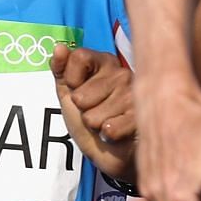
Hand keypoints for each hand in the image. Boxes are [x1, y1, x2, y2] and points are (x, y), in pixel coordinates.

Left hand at [51, 44, 135, 178]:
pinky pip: (109, 129)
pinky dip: (108, 136)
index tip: (78, 90)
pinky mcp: (142, 117)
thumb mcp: (69, 93)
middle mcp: (123, 74)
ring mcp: (134, 95)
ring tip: (108, 122)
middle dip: (83, 110)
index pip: (78, 57)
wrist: (112, 152)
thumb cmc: (93, 120)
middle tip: (97, 112)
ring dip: (95, 125)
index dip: (71, 80)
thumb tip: (58, 47)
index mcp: (106, 62)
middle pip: (81, 94)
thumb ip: (61, 70)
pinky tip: (119, 132)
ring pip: (92, 116)